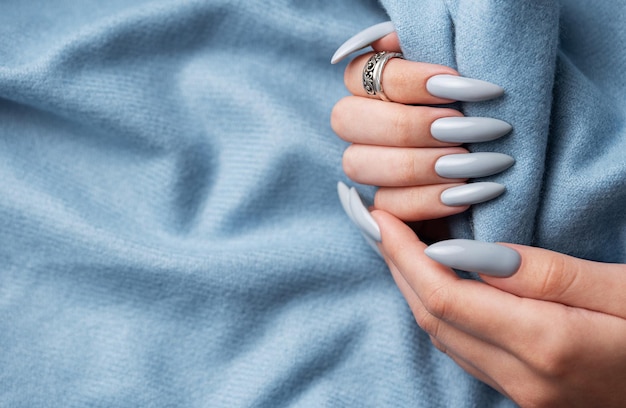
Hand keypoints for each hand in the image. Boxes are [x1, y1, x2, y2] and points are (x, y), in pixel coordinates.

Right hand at [331, 31, 511, 238]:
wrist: (506, 151)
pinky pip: (387, 205)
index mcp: (369, 83)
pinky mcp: (382, 203)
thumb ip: (423, 48)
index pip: (360, 73)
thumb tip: (386, 42)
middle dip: (410, 126)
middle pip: (347, 120)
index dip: (408, 81)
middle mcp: (358, 122)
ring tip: (475, 163)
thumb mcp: (460, 70)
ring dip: (420, 164)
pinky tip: (469, 193)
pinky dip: (429, 200)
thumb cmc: (484, 103)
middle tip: (466, 128)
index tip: (460, 85)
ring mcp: (366, 164)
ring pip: (359, 164)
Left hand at [372, 209, 625, 406]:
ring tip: (397, 245)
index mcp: (549, 345)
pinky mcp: (527, 394)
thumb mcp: (624, 288)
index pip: (446, 297)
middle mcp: (525, 379)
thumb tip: (466, 254)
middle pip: (433, 318)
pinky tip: (435, 282)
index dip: (405, 255)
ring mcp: (523, 394)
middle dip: (397, 268)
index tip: (382, 218)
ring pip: (442, 336)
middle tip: (378, 223)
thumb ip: (545, 273)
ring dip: (413, 289)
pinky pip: (462, 349)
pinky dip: (438, 311)